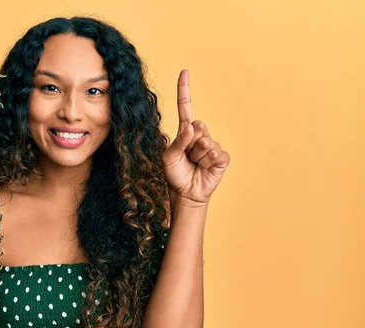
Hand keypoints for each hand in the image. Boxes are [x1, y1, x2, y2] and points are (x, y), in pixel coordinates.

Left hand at [162, 70, 229, 206]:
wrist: (185, 193)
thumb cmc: (175, 174)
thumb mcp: (169, 157)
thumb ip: (179, 141)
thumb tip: (192, 127)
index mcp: (185, 132)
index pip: (186, 107)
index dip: (185, 90)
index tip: (184, 72)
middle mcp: (200, 135)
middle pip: (197, 127)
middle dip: (189, 144)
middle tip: (187, 157)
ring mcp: (212, 145)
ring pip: (205, 142)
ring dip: (197, 156)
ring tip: (194, 165)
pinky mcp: (221, 157)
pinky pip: (215, 153)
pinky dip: (207, 162)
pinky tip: (204, 168)